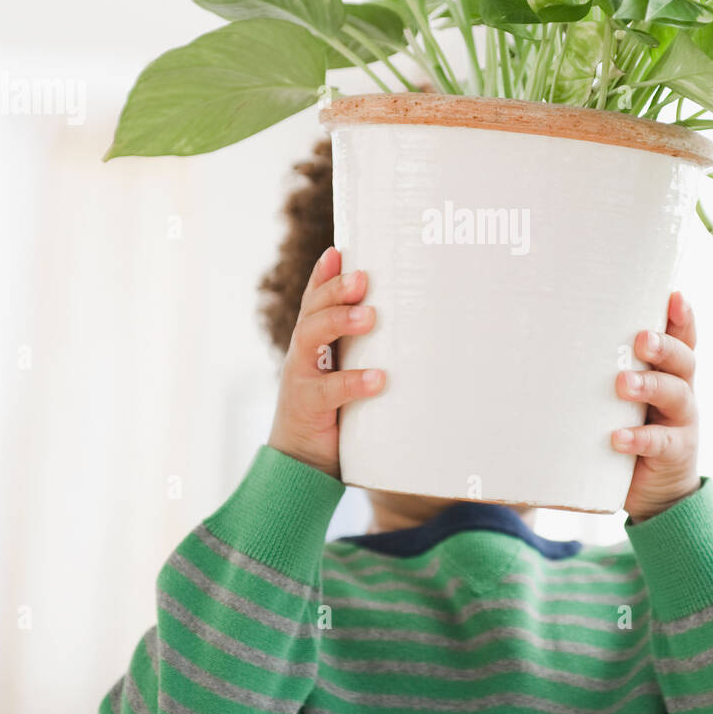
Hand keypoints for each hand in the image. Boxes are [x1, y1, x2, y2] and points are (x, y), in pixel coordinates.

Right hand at [267, 247, 383, 478]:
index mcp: (313, 341)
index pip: (315, 299)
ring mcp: (301, 377)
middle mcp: (302, 353)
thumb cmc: (334, 411)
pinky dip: (354, 382)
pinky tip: (379, 379)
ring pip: (310, 338)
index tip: (340, 250)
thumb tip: (411, 322)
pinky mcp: (307, 407)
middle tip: (362, 278)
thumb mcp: (345, 372)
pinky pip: (330, 392)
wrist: (301, 463)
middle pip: (313, 310)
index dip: (323, 274)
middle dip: (335, 290)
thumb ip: (365, 349)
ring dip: (339, 322)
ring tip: (370, 316)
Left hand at [612, 291, 699, 520]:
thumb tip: (547, 338)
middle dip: (664, 346)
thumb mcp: (622, 396)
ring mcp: (681, 422)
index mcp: (670, 371)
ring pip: (676, 395)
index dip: (682, 316)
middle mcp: (682, 391)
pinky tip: (618, 437)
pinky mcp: (674, 453)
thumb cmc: (628, 426)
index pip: (682, 338)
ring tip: (623, 384)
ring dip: (650, 386)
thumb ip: (604, 370)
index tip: (673, 295)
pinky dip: (639, 438)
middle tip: (641, 340)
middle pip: (684, 360)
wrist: (654, 490)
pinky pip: (660, 443)